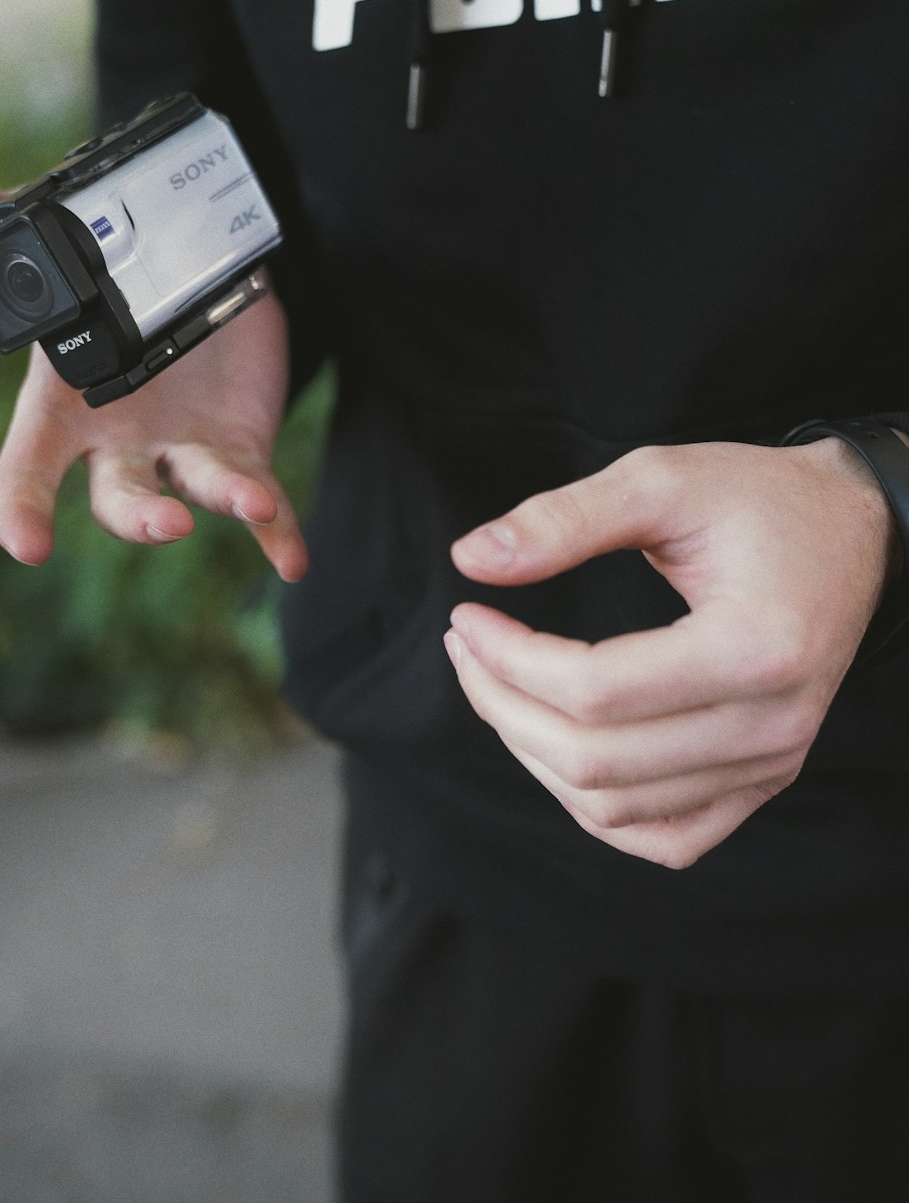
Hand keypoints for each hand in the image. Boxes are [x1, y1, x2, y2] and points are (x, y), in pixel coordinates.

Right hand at [0, 183, 307, 578]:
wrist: (194, 266)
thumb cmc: (102, 270)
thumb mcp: (36, 237)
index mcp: (64, 407)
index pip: (29, 469)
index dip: (22, 510)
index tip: (27, 545)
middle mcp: (118, 444)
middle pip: (119, 499)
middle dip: (138, 518)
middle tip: (167, 522)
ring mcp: (180, 453)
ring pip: (192, 494)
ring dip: (223, 503)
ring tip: (252, 506)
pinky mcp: (239, 449)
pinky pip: (261, 496)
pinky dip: (277, 530)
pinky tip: (292, 561)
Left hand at [446, 439, 896, 868]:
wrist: (850, 531)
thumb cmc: (758, 498)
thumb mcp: (661, 480)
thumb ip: (564, 519)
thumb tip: (470, 558)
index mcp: (754, 648)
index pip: (595, 692)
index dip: (508, 660)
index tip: (467, 615)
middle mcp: (771, 725)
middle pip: (594, 760)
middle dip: (503, 706)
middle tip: (468, 647)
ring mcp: (772, 763)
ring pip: (615, 809)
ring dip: (534, 754)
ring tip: (498, 686)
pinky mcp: (764, 780)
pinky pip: (664, 837)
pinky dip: (595, 807)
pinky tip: (557, 747)